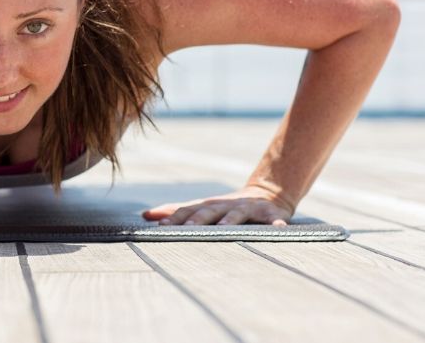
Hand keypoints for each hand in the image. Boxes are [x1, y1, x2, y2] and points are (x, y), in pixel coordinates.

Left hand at [141, 185, 294, 226]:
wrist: (265, 194)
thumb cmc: (226, 208)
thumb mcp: (202, 208)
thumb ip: (175, 212)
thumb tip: (145, 215)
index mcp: (208, 206)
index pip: (187, 210)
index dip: (174, 217)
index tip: (159, 226)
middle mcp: (226, 205)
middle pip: (209, 211)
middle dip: (198, 219)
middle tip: (187, 229)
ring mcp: (248, 208)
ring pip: (238, 213)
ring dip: (231, 220)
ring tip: (225, 228)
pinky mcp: (271, 214)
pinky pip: (275, 220)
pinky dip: (277, 225)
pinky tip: (279, 230)